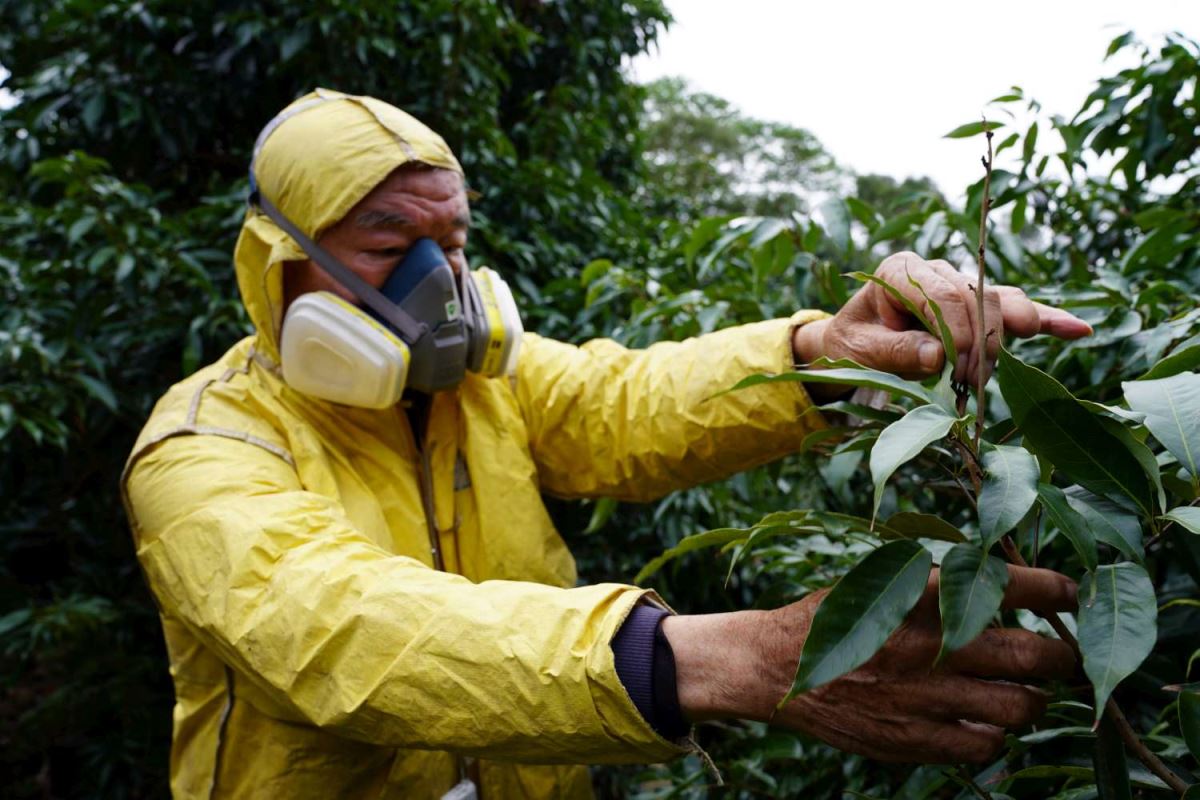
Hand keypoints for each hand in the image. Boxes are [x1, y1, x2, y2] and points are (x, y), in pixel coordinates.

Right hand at [662, 564, 1076, 763]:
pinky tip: (984, 721)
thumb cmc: (832, 617)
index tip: (1072, 592)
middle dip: (1065, 656)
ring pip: (1021, 709)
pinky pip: (985, 747)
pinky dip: (996, 734)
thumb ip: (935, 579)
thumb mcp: (877, 579)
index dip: (1056, 589)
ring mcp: (925, 699)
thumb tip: (1000, 574)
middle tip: (1066, 654)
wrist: (774, 668)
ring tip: (1028, 691)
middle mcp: (930, 647)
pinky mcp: (914, 740)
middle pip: (1036, 657)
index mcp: (920, 595)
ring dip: (1034, 699)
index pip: (1011, 585)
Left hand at [791, 251, 1092, 394]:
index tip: (959, 370)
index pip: (943, 294)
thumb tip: (939, 357)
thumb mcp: (859, 351)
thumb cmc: (852, 344)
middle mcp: (934, 269)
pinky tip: (1078, 330)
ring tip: (986, 377)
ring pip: (999, 302)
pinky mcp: (978, 305)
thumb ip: (895, 352)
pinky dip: (1047, 320)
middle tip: (969, 385)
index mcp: (899, 272)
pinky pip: (1017, 309)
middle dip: (980, 342)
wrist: (851, 343)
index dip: (958, 332)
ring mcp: (959, 284)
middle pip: (977, 297)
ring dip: (1001, 342)